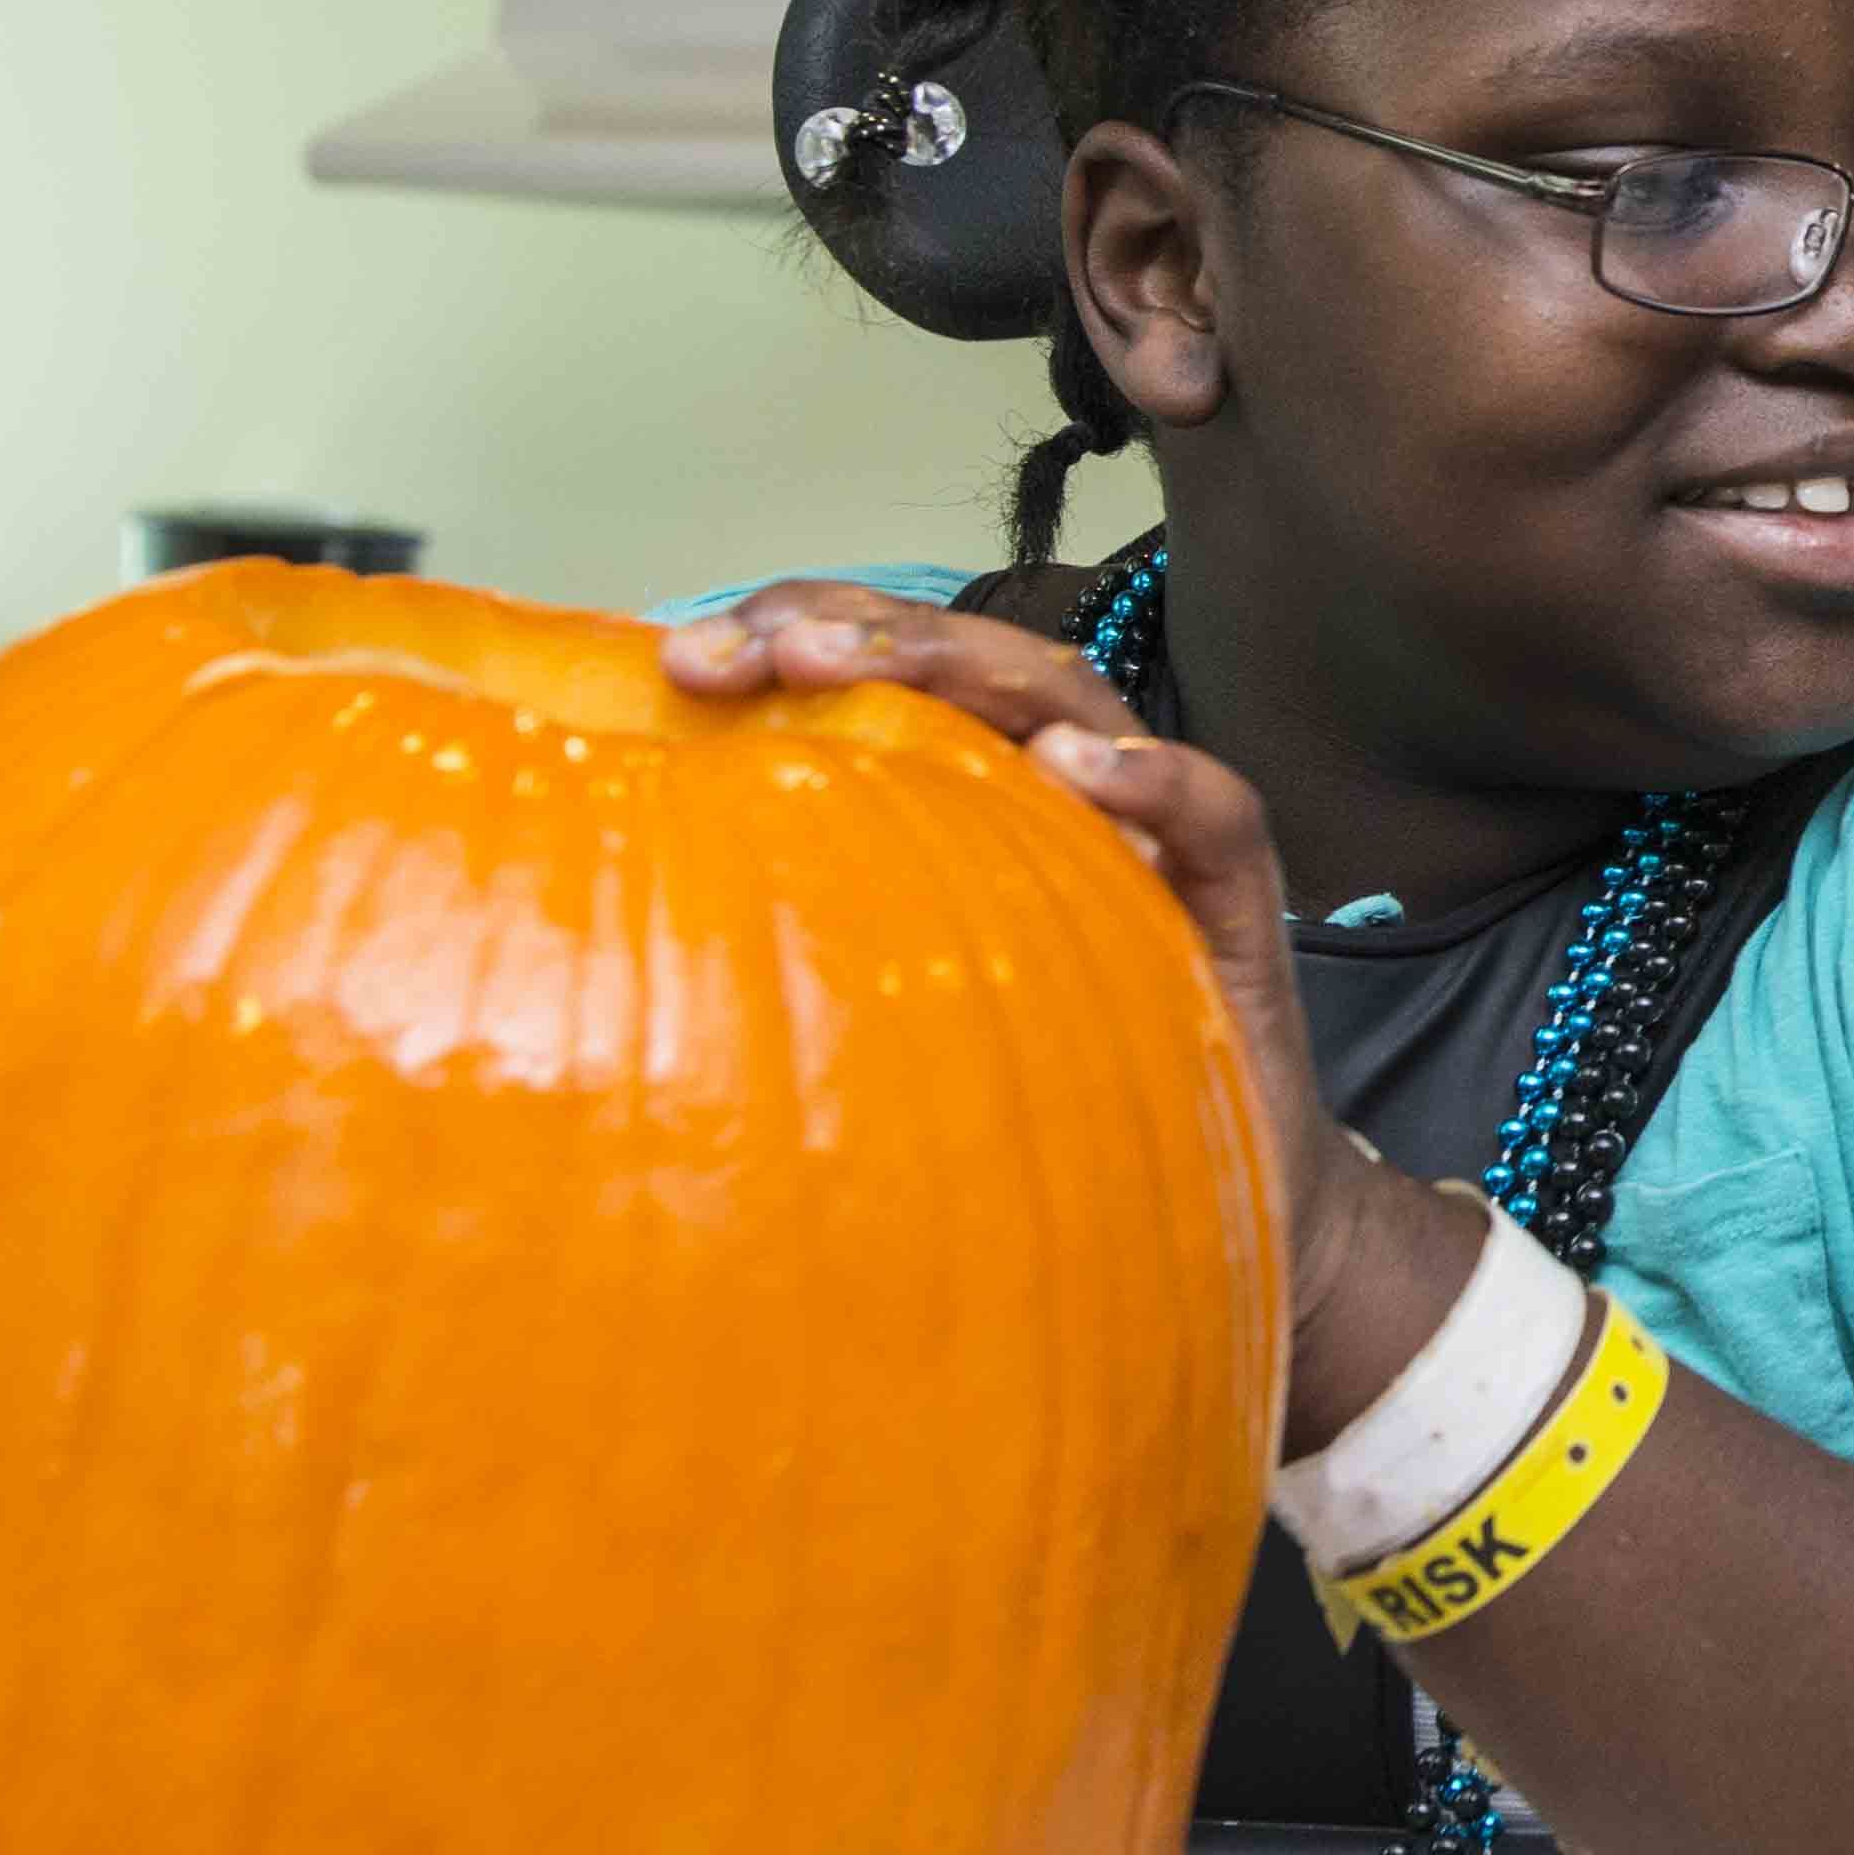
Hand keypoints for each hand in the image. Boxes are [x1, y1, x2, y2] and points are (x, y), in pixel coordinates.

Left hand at [656, 585, 1461, 1441]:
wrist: (1218, 1224)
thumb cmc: (1032, 1120)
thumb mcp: (883, 1024)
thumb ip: (797, 947)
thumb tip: (618, 922)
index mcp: (969, 805)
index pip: (882, 681)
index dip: (786, 641)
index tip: (676, 663)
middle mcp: (1060, 800)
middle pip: (965, 665)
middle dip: (851, 630)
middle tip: (745, 646)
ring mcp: (1153, 844)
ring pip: (1071, 701)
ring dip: (966, 667)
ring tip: (854, 662)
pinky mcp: (1234, 913)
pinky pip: (1215, 815)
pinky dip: (1155, 777)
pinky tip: (1078, 769)